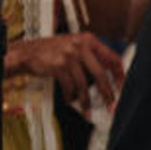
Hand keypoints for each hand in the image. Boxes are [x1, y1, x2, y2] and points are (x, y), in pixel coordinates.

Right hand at [6, 27, 125, 114]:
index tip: (122, 88)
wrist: (27, 52)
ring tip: (88, 110)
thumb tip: (109, 74)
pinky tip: (70, 99)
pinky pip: (70, 87)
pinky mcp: (58, 66)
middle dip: (107, 93)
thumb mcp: (74, 46)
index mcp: (89, 40)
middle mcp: (81, 46)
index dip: (120, 75)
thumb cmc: (52, 51)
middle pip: (101, 74)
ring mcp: (69, 55)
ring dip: (86, 100)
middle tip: (111, 105)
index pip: (112, 58)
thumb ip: (91, 56)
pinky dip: (71, 96)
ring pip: (84, 84)